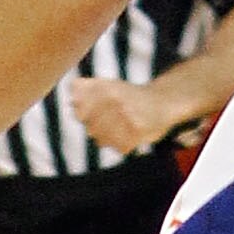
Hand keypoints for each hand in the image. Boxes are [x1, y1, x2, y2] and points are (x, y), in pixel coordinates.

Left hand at [66, 70, 186, 157]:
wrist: (162, 102)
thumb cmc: (128, 96)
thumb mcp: (106, 85)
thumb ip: (84, 91)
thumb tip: (71, 102)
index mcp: (103, 86)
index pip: (78, 112)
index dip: (84, 116)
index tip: (95, 111)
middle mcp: (113, 99)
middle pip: (90, 128)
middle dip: (99, 128)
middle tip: (115, 118)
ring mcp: (125, 115)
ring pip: (102, 140)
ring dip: (110, 138)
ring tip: (122, 126)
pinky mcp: (136, 131)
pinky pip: (118, 147)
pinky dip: (123, 144)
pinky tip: (131, 133)